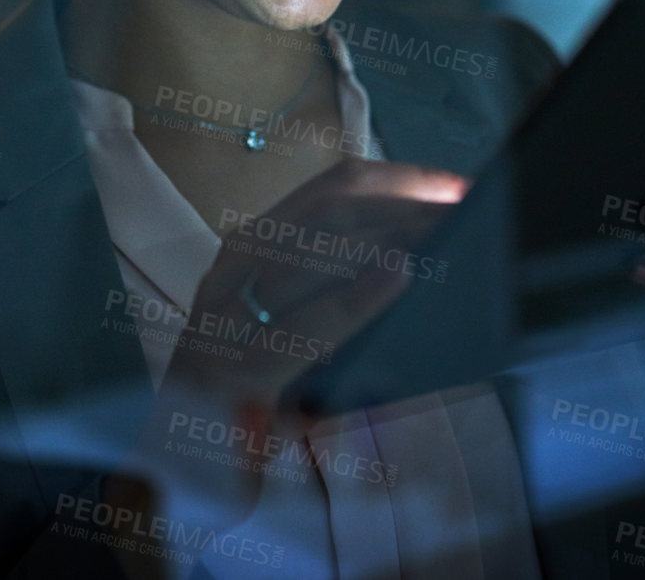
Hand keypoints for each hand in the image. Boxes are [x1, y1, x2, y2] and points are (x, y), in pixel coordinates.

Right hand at [117, 157, 466, 530]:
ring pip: (322, 250)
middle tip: (466, 212)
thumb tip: (418, 261)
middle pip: (335, 210)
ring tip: (447, 236)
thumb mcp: (292, 325)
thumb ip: (336, 289)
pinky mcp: (239, 367)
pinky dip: (357, 297)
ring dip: (394, 237)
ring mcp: (233, 312)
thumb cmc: (247, 392)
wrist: (179, 464)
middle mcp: (240, 265)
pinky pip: (307, 324)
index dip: (399, 180)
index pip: (334, 190)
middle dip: (407, 205)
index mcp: (254, 245)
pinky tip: (399, 276)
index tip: (456, 187)